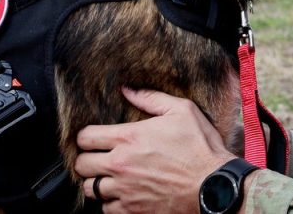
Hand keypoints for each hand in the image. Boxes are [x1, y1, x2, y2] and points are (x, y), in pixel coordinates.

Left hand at [75, 87, 235, 213]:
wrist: (212, 184)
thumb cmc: (200, 146)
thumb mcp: (183, 111)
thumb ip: (152, 98)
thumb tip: (127, 90)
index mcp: (129, 138)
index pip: (85, 137)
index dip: (87, 136)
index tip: (95, 138)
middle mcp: (120, 164)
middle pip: (81, 164)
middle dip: (87, 159)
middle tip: (100, 158)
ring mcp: (124, 189)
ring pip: (90, 188)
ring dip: (97, 181)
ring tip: (110, 177)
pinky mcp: (131, 210)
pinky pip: (105, 208)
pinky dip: (111, 202)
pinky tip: (123, 193)